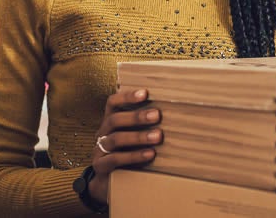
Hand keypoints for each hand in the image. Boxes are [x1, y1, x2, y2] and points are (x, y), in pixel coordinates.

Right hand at [85, 88, 160, 204]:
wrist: (107, 182)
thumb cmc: (126, 154)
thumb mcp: (133, 137)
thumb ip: (145, 126)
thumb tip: (175, 115)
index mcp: (110, 122)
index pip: (113, 103)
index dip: (127, 96)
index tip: (145, 93)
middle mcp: (102, 133)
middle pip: (114, 120)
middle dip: (137, 117)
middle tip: (157, 115)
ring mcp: (99, 150)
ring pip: (115, 139)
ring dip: (138, 136)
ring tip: (158, 136)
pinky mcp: (101, 166)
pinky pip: (115, 159)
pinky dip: (133, 156)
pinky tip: (150, 154)